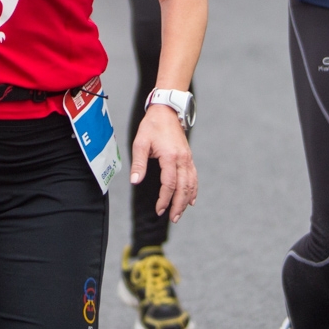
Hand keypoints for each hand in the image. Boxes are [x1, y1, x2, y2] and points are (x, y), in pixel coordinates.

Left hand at [130, 104, 197, 223]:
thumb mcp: (140, 142)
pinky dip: (193, 190)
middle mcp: (182, 159)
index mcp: (170, 156)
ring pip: (190, 184)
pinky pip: (194, 177)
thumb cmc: (152, 126)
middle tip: (172, 218)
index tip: (159, 210)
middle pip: (183, 187)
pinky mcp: (188, 157)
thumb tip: (135, 181)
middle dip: (178, 205)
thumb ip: (139, 163)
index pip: (169, 184)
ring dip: (186, 200)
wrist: (166, 110)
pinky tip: (191, 199)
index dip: (164, 199)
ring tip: (180, 213)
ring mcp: (187, 158)